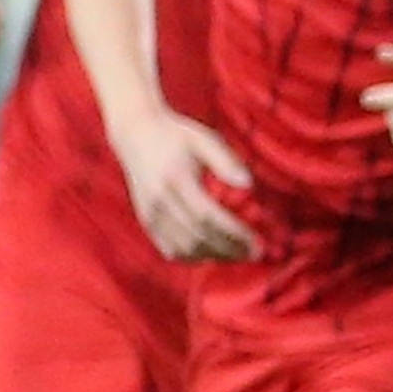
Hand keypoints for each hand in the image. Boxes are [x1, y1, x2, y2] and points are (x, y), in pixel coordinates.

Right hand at [114, 109, 260, 261]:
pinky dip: (193, 257)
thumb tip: (249, 184)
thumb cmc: (176, 135)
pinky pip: (170, 249)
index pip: (207, 216)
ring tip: (236, 254)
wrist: (135, 134)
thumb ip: (226, 161)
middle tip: (254, 253)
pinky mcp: (146, 221)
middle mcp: (159, 201)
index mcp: (176, 180)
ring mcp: (150, 214)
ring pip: (184, 248)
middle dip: (229, 250)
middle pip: (197, 237)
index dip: (233, 234)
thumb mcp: (204, 139)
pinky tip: (212, 253)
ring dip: (213, 256)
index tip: (256, 242)